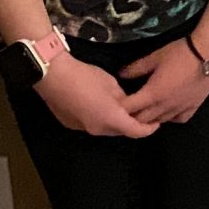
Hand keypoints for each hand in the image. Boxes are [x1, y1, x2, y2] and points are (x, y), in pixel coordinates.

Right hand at [34, 53, 154, 137]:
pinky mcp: (71, 125)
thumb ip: (122, 97)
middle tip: (139, 112)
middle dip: (131, 124)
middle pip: (120, 131)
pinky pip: (91, 124)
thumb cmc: (84, 77)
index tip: (156, 123)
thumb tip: (125, 103)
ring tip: (120, 108)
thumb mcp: (110, 83)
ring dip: (114, 122)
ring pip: (105, 129)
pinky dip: (99, 119)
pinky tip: (98, 106)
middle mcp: (98, 129)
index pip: (136, 131)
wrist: (53, 76)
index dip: (148, 129)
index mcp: (111, 119)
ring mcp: (83, 129)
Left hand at [120, 26, 208, 127]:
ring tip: (146, 111)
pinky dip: (170, 118)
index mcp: (152, 94)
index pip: (130, 108)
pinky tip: (169, 110)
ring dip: (150, 119)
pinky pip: (178, 119)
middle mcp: (164, 106)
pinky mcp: (193, 107)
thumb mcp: (154, 57)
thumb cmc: (180, 53)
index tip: (115, 103)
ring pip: (160, 122)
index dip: (120, 107)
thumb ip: (136, 68)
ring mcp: (180, 109)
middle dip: (132, 116)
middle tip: (128, 109)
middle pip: (142, 120)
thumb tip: (120, 74)